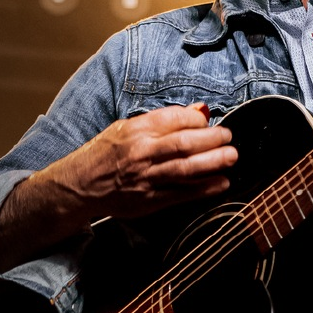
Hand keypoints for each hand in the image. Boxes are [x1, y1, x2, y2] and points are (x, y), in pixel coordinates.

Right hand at [34, 103, 236, 221]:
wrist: (81, 185)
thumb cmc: (105, 153)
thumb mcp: (127, 128)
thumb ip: (163, 121)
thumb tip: (199, 111)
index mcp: (135, 130)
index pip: (173, 119)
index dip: (197, 119)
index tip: (209, 120)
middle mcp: (141, 153)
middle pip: (183, 144)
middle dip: (212, 140)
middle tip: (228, 137)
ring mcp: (146, 178)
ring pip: (185, 169)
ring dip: (213, 163)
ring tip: (231, 157)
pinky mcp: (149, 200)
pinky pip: (181, 194)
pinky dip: (204, 189)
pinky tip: (222, 183)